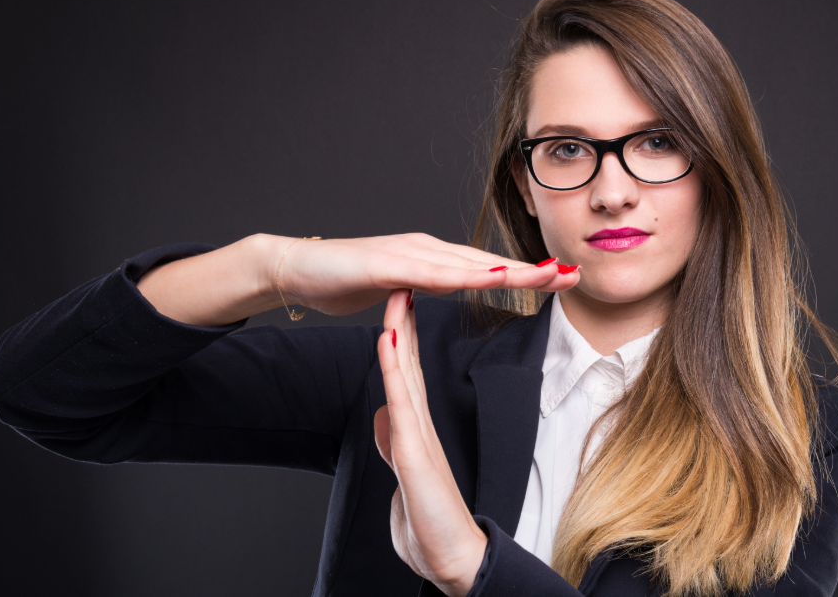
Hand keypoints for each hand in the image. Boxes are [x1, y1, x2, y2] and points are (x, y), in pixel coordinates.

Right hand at [275, 233, 578, 315]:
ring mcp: (408, 253)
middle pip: (489, 262)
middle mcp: (427, 250)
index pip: (488, 268)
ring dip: (509, 270)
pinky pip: (431, 272)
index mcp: (433, 258)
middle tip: (573, 275)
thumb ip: (425, 288)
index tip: (562, 279)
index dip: (527, 273)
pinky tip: (488, 277)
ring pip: (468, 264)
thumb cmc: (344, 278)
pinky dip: (462, 276)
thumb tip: (449, 290)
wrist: (296, 268)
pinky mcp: (387, 264)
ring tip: (545, 275)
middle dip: (534, 270)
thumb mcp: (398, 290)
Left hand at [373, 289, 487, 596]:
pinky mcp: (415, 451)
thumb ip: (395, 443)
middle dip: (404, 320)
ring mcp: (419, 434)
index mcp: (417, 428)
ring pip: (406, 372)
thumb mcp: (405, 475)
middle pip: (409, 361)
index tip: (398, 300)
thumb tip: (385, 417)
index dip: (400, 335)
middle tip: (404, 278)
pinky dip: (393, 369)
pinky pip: (401, 402)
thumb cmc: (431, 524)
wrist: (453, 559)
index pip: (407, 371)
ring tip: (397, 293)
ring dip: (399, 331)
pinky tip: (387, 340)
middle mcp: (421, 424)